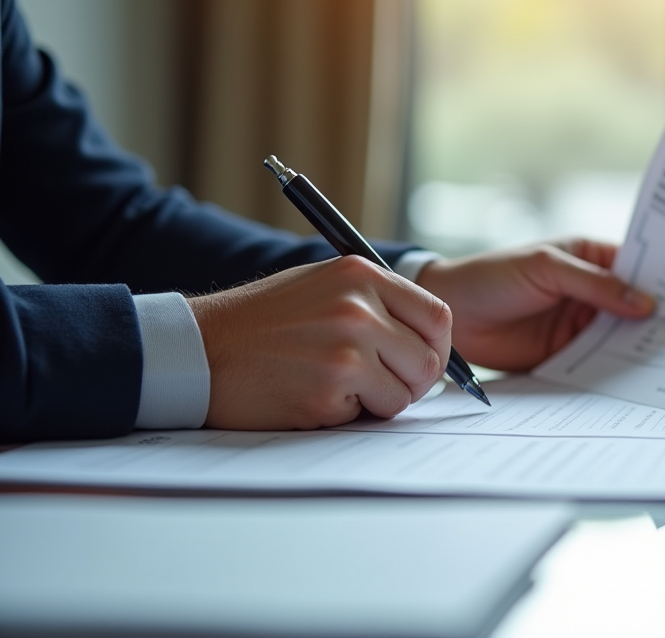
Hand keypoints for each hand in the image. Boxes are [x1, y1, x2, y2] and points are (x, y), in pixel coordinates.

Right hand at [189, 256, 451, 429]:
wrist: (200, 349)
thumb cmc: (262, 323)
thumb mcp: (323, 286)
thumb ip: (376, 303)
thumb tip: (430, 339)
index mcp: (361, 275)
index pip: (437, 316)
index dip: (436, 347)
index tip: (419, 361)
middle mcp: (359, 308)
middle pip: (428, 362)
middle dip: (409, 382)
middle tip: (377, 385)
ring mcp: (346, 350)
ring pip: (403, 395)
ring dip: (376, 401)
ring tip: (335, 385)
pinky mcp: (329, 390)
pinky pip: (367, 416)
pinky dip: (346, 415)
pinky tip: (310, 394)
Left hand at [416, 238, 654, 370]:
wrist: (452, 317)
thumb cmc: (493, 276)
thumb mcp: (546, 268)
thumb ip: (594, 285)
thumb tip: (645, 303)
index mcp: (590, 257)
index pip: (638, 263)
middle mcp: (592, 292)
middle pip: (637, 304)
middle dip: (663, 315)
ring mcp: (581, 325)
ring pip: (623, 336)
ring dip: (645, 345)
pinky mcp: (569, 356)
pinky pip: (601, 362)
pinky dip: (619, 369)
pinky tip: (641, 378)